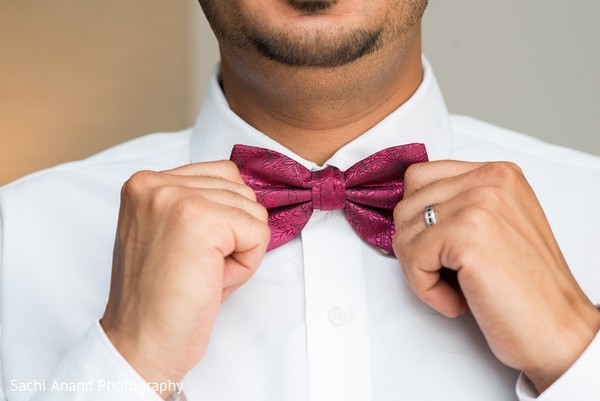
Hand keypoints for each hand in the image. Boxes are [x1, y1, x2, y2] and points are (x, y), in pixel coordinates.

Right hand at [100, 161, 269, 398]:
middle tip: (197, 267)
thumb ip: (199, 203)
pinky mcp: (199, 219)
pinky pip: (258, 232)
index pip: (222, 174)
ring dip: (240, 249)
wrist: (142, 344)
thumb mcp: (172, 233)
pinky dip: (247, 263)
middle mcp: (155, 183)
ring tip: (203, 273)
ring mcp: (176, 198)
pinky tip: (214, 280)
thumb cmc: (162, 297)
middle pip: (241, 191)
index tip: (191, 251)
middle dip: (233, 234)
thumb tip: (247, 192)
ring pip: (253, 211)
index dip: (225, 218)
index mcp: (146, 184)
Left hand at [393, 161, 599, 392]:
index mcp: (496, 174)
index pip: (420, 177)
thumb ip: (458, 207)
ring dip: (418, 269)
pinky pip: (412, 256)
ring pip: (404, 230)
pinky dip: (424, 288)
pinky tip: (456, 302)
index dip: (416, 220)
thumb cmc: (526, 289)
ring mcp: (479, 204)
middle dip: (413, 246)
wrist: (558, 329)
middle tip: (443, 275)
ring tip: (453, 288)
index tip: (437, 250)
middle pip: (407, 203)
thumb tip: (408, 210)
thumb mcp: (495, 228)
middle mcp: (490, 179)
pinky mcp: (468, 234)